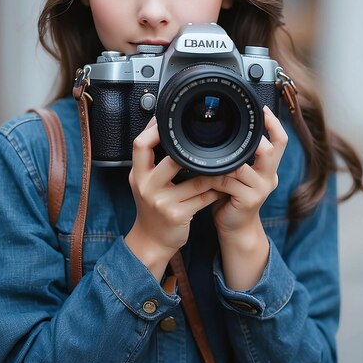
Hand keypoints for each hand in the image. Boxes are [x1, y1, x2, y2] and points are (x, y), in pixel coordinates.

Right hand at [125, 117, 223, 280]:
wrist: (151, 240)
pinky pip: (203, 197)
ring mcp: (162, 202)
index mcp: (138, 174)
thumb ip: (152, 161)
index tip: (169, 121)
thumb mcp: (144, 182)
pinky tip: (222, 187)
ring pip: (196, 180)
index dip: (154, 130)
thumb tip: (162, 128)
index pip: (140, 145)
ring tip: (224, 167)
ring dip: (213, 174)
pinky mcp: (177, 214)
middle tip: (208, 146)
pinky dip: (215, 191)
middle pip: (171, 159)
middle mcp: (147, 186)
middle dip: (191, 154)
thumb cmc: (152, 207)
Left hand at [212, 106, 287, 234]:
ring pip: (242, 165)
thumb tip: (223, 131)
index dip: (274, 124)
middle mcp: (270, 177)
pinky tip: (205, 176)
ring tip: (209, 157)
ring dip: (223, 162)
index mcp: (269, 168)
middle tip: (238, 131)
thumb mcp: (239, 174)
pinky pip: (229, 181)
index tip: (263, 108)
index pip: (281, 141)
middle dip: (254, 139)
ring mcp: (261, 189)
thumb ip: (238, 157)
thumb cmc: (232, 197)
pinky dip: (214, 177)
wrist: (235, 228)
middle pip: (270, 150)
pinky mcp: (249, 200)